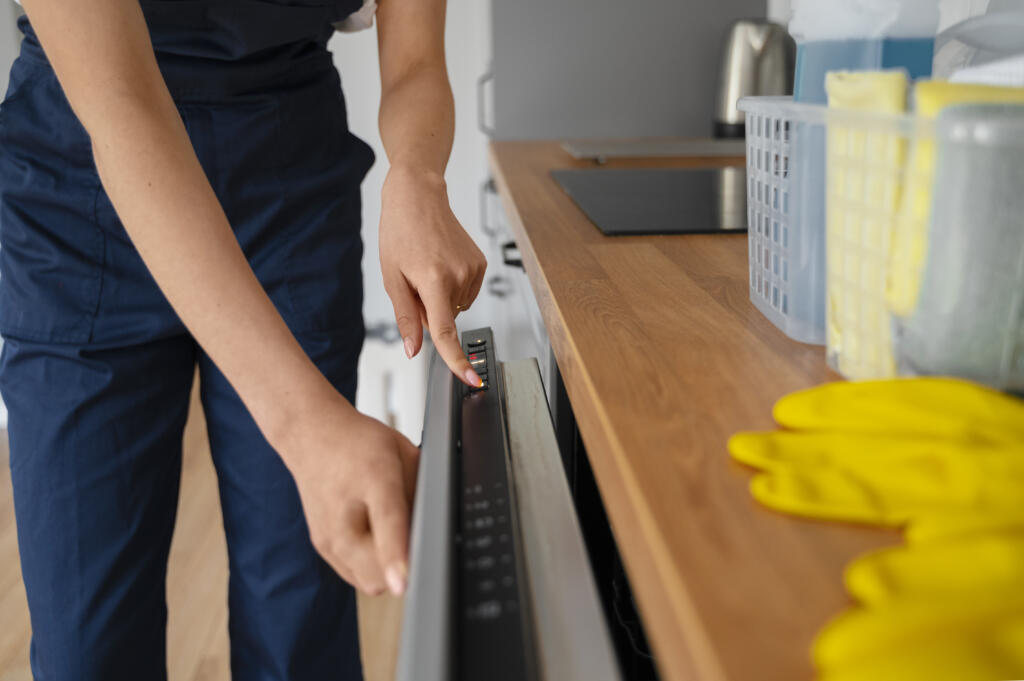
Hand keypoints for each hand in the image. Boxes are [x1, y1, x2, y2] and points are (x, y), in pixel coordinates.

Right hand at [280, 393, 419, 595]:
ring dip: (388, 569)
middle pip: (377, 568)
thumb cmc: (358, 443)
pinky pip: (357, 577)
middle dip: (406, 564)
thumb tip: (439, 524)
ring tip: (389, 533)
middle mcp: (343, 513)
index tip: (403, 581)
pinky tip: (374, 538)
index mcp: (373, 479)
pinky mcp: (322, 548)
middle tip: (413, 538)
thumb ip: (422, 489)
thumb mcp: (403, 452)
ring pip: (369, 581)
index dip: (395, 555)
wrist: (311, 436)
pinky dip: (372, 567)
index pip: (386, 522)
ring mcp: (328, 535)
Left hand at [380, 166, 486, 385]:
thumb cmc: (400, 233)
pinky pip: (465, 293)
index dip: (457, 360)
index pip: (447, 332)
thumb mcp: (392, 278)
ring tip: (427, 268)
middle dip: (429, 311)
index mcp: (434, 281)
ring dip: (440, 298)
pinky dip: (452, 288)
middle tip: (414, 281)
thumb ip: (406, 317)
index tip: (471, 379)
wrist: (419, 197)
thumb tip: (414, 350)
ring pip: (455, 307)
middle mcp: (459, 276)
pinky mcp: (481, 264)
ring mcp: (474, 270)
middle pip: (445, 319)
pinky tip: (441, 265)